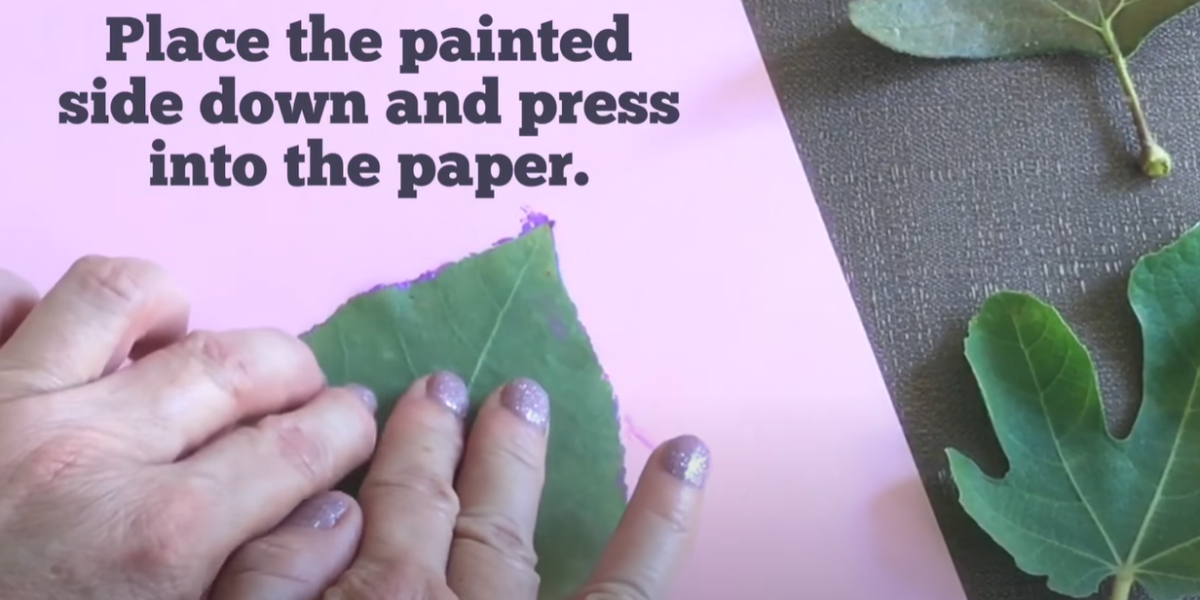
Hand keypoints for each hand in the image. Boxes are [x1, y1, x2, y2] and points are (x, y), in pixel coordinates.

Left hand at [0, 258, 378, 599]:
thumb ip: (259, 583)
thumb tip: (336, 519)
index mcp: (158, 536)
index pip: (296, 447)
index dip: (345, 426)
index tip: (354, 421)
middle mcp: (90, 451)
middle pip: (233, 363)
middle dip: (293, 365)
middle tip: (301, 386)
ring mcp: (9, 408)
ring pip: (118, 296)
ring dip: (172, 307)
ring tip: (184, 338)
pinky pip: (1, 300)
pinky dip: (28, 301)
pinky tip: (53, 338)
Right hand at [209, 365, 710, 596]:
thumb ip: (270, 587)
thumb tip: (327, 511)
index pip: (388, 506)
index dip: (401, 451)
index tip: (406, 403)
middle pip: (442, 509)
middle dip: (446, 443)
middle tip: (452, 383)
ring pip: (513, 531)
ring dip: (518, 460)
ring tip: (524, 397)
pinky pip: (630, 588)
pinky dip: (664, 520)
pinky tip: (687, 455)